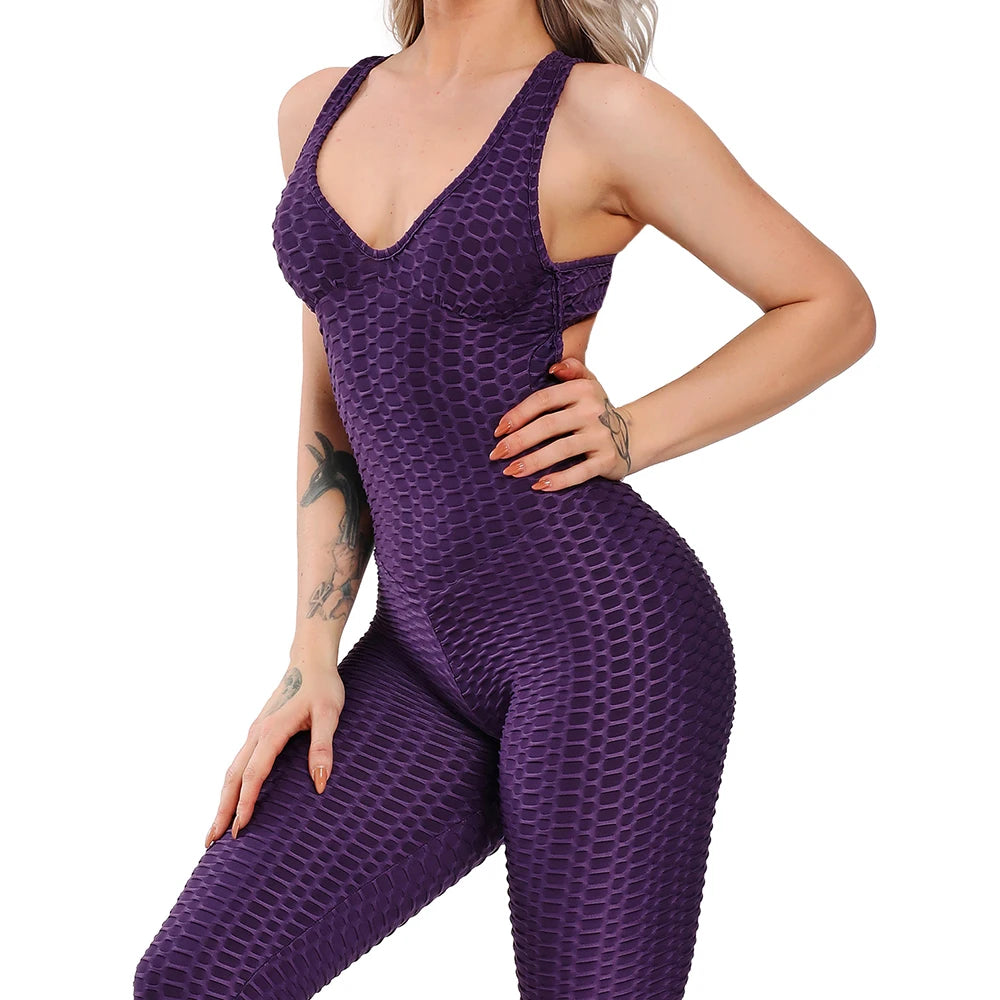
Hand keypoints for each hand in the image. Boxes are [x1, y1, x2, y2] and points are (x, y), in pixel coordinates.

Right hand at [204, 662, 345, 846]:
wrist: (310, 661)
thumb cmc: (323, 687)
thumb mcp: (330, 715)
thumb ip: (323, 748)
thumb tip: (320, 784)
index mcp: (271, 731)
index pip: (253, 774)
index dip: (245, 802)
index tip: (239, 828)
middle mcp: (257, 733)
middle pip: (232, 777)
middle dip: (221, 809)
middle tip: (211, 841)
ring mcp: (255, 732)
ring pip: (232, 771)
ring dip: (222, 799)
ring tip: (215, 827)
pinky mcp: (259, 731)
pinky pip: (239, 762)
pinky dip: (230, 785)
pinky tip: (232, 797)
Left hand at [488, 356, 633, 490]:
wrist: (634, 435)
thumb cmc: (597, 410)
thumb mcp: (589, 384)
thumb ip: (572, 370)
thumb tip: (553, 367)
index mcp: (583, 390)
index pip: (544, 399)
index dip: (518, 414)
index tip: (499, 430)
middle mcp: (593, 411)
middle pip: (548, 425)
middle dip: (519, 441)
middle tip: (497, 454)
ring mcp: (601, 437)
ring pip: (561, 449)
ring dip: (533, 462)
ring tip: (511, 471)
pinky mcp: (607, 460)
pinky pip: (580, 472)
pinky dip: (559, 480)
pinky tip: (539, 485)